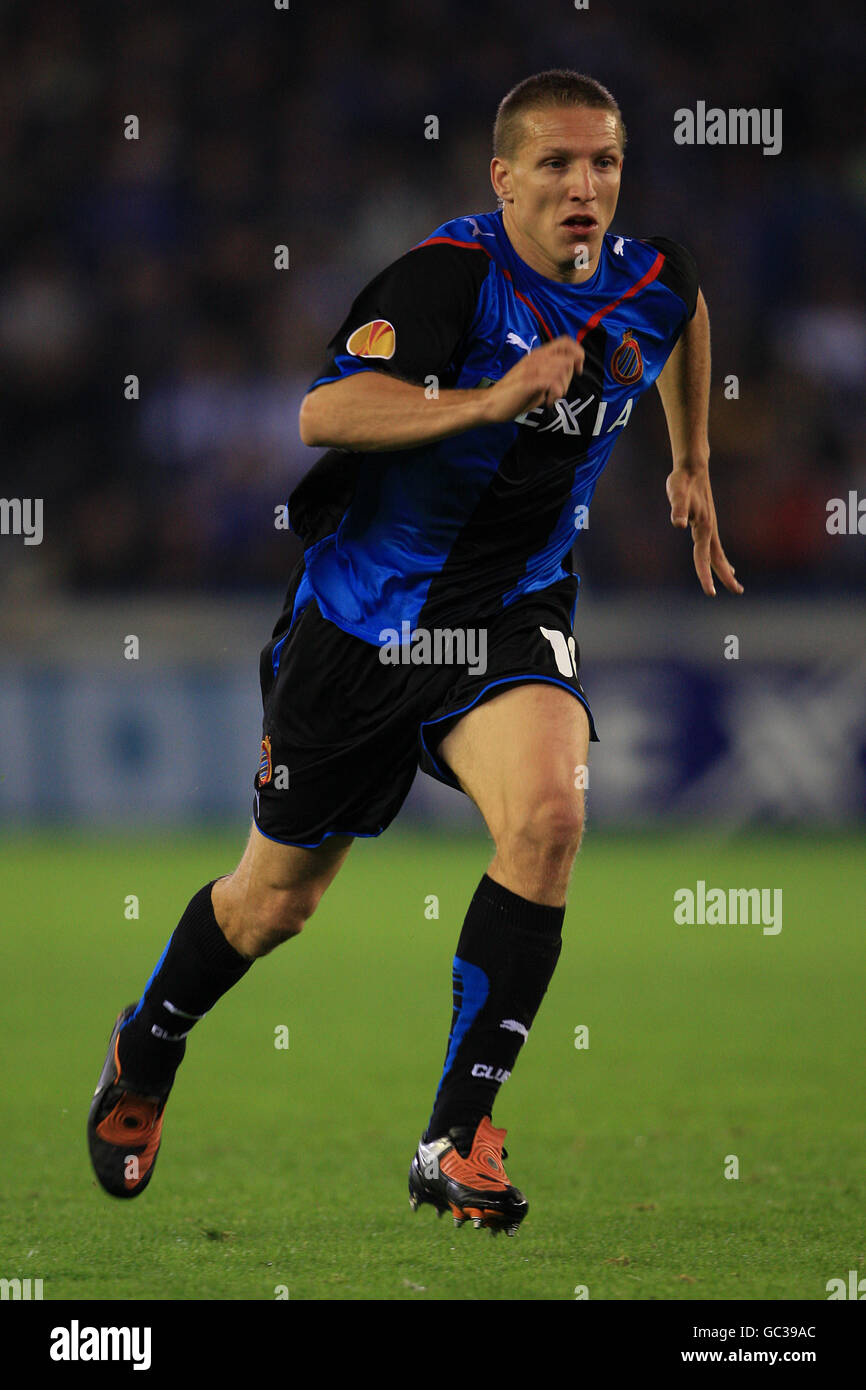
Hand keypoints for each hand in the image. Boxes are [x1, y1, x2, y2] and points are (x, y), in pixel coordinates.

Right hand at [483, 336, 583, 422]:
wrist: (491, 403)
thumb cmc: (513, 394)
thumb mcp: (536, 380)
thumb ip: (551, 375)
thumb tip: (566, 378)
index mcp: (539, 355)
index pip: (566, 341)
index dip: (577, 353)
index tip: (577, 371)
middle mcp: (537, 357)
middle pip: (569, 357)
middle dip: (570, 377)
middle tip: (558, 392)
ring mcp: (532, 368)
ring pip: (563, 368)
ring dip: (563, 387)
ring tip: (551, 398)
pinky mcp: (529, 381)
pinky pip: (552, 381)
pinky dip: (555, 394)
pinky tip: (547, 402)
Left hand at [666, 463, 742, 596]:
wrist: (692, 468)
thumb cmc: (681, 482)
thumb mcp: (676, 494)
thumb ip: (677, 509)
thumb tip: (678, 523)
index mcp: (703, 529)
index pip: (704, 558)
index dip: (705, 575)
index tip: (710, 592)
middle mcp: (709, 530)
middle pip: (718, 559)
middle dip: (726, 577)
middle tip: (738, 591)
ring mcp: (709, 527)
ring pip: (718, 554)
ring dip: (725, 569)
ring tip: (734, 583)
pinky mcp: (707, 523)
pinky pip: (714, 546)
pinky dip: (720, 557)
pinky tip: (723, 563)